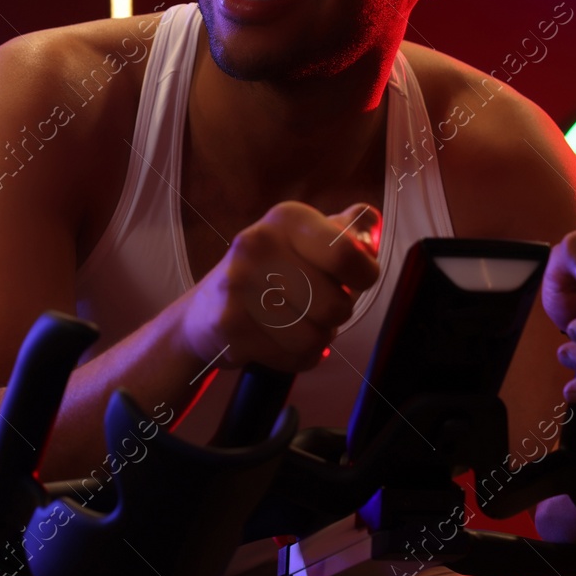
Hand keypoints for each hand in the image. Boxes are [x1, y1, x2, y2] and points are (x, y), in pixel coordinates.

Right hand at [175, 201, 380, 371]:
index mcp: (286, 218)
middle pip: (336, 305)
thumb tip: (371, 220)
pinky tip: (277, 340)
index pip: (347, 253)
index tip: (354, 280)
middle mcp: (258, 243)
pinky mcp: (230, 324)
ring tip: (294, 324)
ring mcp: (240, 284)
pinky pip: (294, 356)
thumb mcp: (304, 241)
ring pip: (317, 337)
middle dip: (335, 316)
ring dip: (316, 339)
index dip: (364, 275)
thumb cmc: (268, 275)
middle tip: (314, 307)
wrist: (204, 312)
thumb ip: (345, 231)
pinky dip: (295, 357)